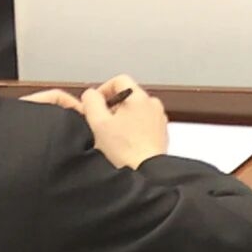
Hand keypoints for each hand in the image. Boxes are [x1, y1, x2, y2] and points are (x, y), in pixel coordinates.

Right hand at [41, 77, 170, 166]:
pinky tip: (125, 143)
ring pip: (135, 110)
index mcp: (139, 97)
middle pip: (127, 95)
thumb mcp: (99, 123)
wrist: (145, 171)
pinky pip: (144, 123)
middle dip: (112, 107)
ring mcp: (159, 118)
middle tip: (101, 124)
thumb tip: (90, 94)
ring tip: (113, 136)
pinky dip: (133, 129)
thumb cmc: (125, 150)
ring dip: (122, 119)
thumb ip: (91, 102)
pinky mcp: (161, 132)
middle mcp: (152, 104)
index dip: (103, 90)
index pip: (119, 80)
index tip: (95, 104)